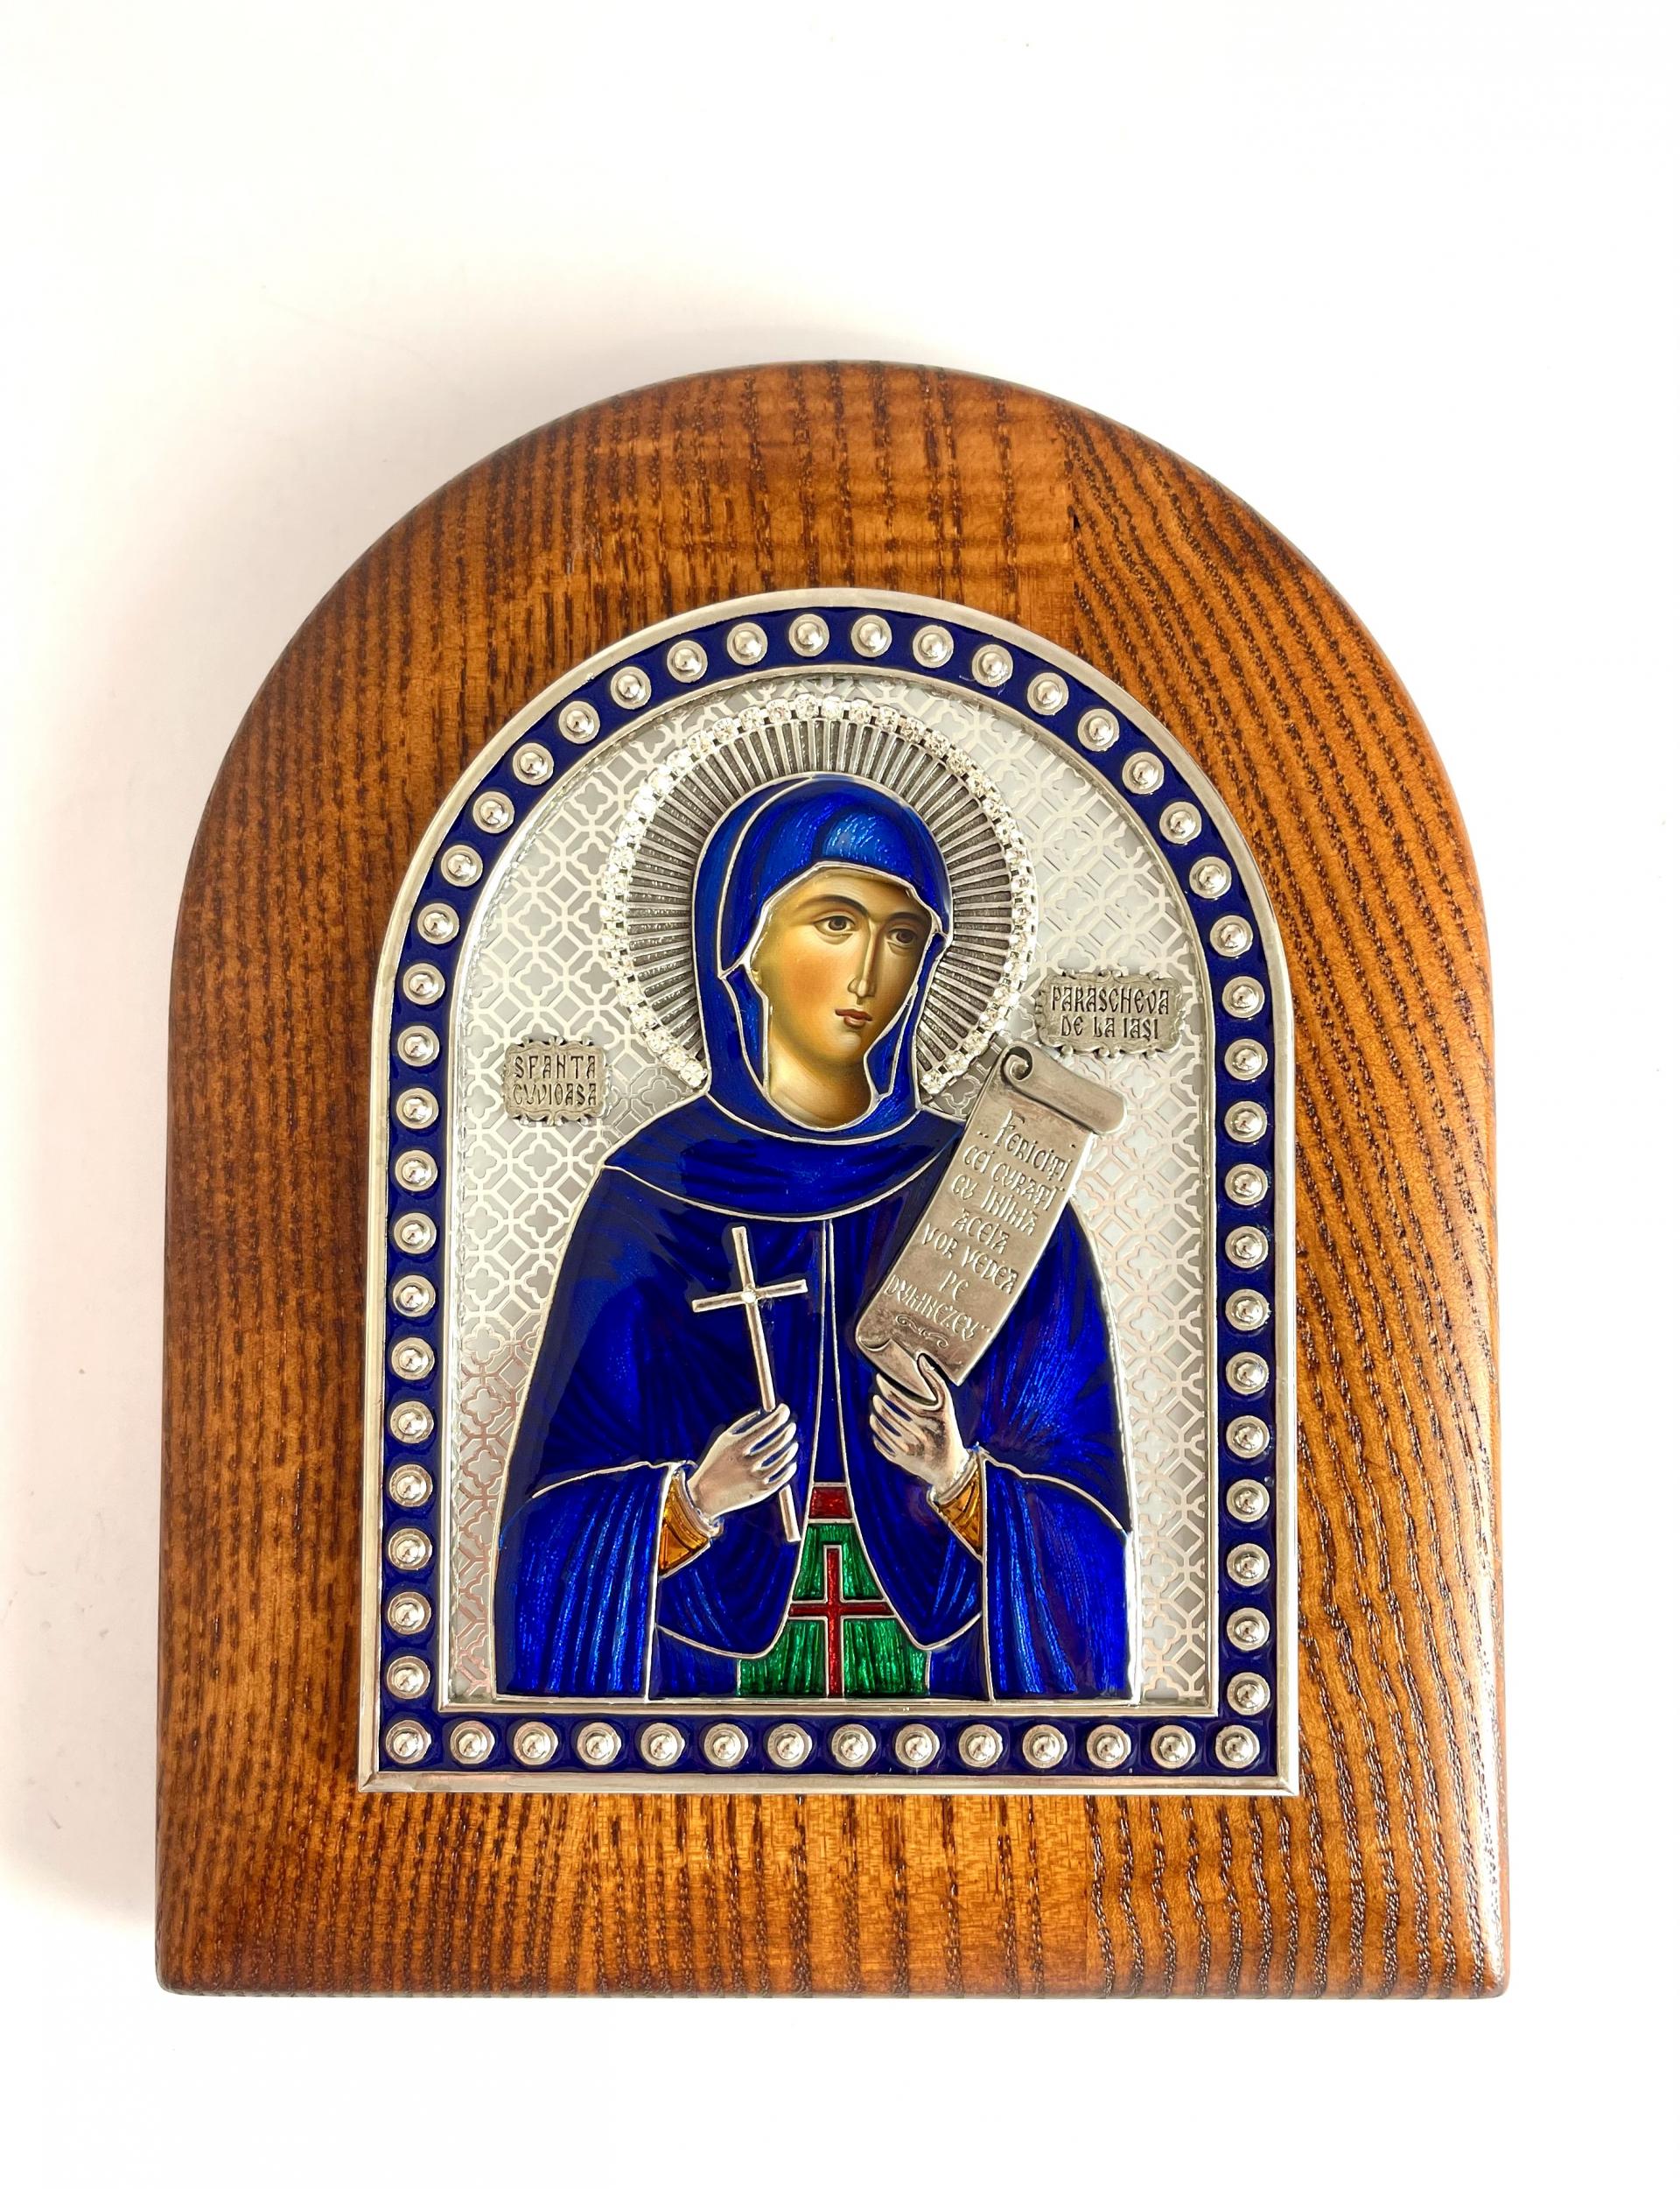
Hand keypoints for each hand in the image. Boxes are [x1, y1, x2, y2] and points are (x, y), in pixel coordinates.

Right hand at [688, 1402, 798, 1522]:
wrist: (705, 1495)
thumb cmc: (715, 1462)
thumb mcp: (723, 1439)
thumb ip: (742, 1423)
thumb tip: (764, 1411)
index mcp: (736, 1447)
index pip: (764, 1428)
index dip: (778, 1417)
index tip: (785, 1409)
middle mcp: (745, 1463)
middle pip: (775, 1443)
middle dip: (787, 1431)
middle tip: (791, 1426)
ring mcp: (754, 1479)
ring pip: (781, 1461)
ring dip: (790, 1449)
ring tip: (792, 1443)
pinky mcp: (760, 1492)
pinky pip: (781, 1478)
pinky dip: (788, 1469)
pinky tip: (790, 1462)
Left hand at [869, 1360, 968, 1500]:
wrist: (951, 1467)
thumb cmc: (947, 1431)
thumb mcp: (946, 1407)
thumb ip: (936, 1383)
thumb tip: (922, 1361)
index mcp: (927, 1419)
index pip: (899, 1398)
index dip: (886, 1386)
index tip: (879, 1379)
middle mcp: (917, 1434)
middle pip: (889, 1413)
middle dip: (879, 1401)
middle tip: (875, 1395)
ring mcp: (908, 1449)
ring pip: (883, 1429)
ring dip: (875, 1416)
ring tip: (875, 1408)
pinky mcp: (902, 1461)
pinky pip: (882, 1445)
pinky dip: (877, 1435)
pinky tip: (877, 1427)